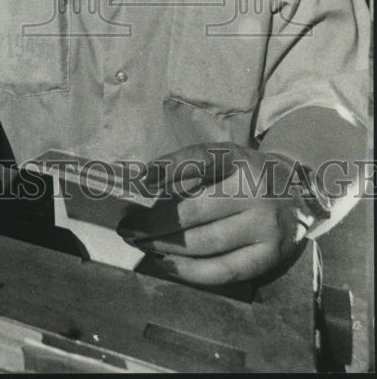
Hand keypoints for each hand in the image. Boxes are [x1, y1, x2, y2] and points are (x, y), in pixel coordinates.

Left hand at [118, 142, 319, 284]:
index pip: (202, 160)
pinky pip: (224, 270)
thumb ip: (190, 167)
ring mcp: (264, 226)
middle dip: (155, 222)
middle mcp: (255, 192)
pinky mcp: (269, 256)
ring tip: (141, 244)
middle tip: (128, 227)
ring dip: (166, 246)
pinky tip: (167, 264)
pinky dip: (191, 270)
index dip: (170, 168)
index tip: (141, 178)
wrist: (301, 193)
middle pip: (195, 210)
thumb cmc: (248, 174)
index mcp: (240, 160)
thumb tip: (145, 185)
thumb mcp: (226, 158)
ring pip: (206, 242)